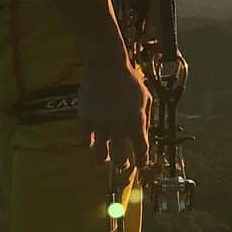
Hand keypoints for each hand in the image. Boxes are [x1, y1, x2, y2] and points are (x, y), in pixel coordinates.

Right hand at [78, 54, 150, 168]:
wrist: (106, 65)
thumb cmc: (129, 81)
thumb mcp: (147, 99)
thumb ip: (145, 120)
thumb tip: (143, 137)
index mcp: (136, 122)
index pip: (141, 151)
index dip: (142, 161)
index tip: (141, 165)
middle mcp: (118, 126)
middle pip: (121, 160)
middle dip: (123, 166)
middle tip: (124, 165)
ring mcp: (100, 124)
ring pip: (100, 155)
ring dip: (105, 159)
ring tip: (106, 158)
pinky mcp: (84, 119)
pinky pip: (85, 140)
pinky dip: (90, 143)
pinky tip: (93, 141)